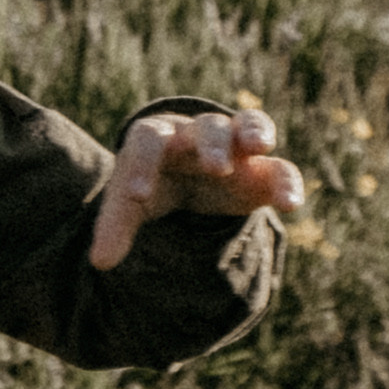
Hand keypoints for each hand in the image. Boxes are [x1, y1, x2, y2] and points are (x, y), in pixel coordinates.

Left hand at [90, 106, 303, 270]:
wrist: (186, 170)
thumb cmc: (155, 179)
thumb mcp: (132, 201)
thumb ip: (116, 225)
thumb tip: (99, 263)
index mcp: (159, 138)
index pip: (146, 139)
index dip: (141, 165)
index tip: (139, 196)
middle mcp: (197, 135)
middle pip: (206, 127)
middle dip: (211, 143)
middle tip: (214, 167)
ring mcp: (234, 146)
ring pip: (248, 125)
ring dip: (254, 133)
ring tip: (259, 147)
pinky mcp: (261, 170)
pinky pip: (279, 168)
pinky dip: (286, 182)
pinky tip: (289, 205)